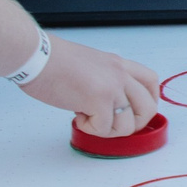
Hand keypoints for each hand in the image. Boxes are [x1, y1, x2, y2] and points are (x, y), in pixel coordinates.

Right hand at [24, 36, 163, 137]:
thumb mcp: (90, 65)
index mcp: (118, 63)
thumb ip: (105, 81)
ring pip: (128, 125)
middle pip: (148, 108)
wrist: (35, 55)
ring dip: (108, 130)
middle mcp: (120, 74)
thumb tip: (109, 106)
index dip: (147, 101)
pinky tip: (77, 117)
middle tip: (110, 123)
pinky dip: (90, 129)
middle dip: (132, 124)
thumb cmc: (52, 61)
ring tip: (88, 119)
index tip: (132, 112)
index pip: (152, 82)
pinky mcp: (98, 100)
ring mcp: (112, 87)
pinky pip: (104, 128)